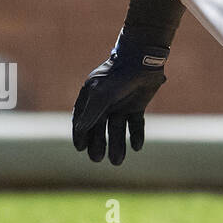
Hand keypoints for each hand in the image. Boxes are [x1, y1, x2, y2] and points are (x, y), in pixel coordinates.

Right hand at [71, 44, 166, 164]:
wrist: (143, 61)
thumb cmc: (118, 76)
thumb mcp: (102, 95)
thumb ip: (92, 113)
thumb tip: (80, 131)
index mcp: (91, 98)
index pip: (82, 120)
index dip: (80, 135)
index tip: (80, 148)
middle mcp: (105, 103)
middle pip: (99, 128)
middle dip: (98, 144)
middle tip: (97, 159)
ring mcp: (121, 105)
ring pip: (117, 130)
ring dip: (117, 145)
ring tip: (117, 161)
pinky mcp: (137, 106)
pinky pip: (135, 124)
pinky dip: (136, 135)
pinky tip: (137, 147)